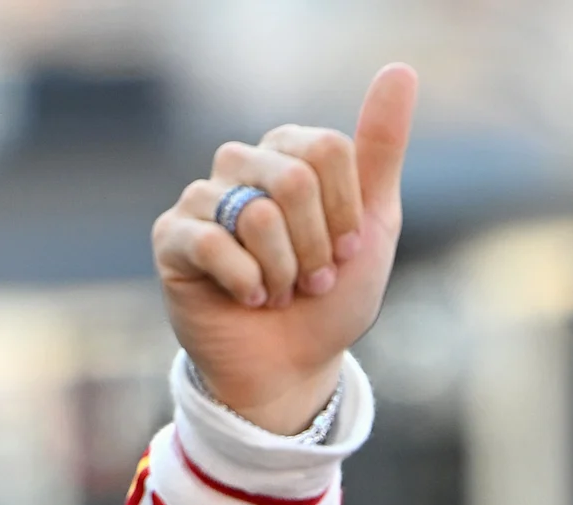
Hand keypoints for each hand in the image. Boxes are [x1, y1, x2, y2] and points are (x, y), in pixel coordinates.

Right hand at [150, 63, 416, 431]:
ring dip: (284, 272)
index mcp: (288, 151)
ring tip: (279, 292)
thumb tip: (400, 71)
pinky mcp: (173, 238)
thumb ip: (380, 148)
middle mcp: (241, 164)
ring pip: (258, 215)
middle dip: (318, 248)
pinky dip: (247, 284)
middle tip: (312, 280)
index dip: (347, 212)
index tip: (346, 250)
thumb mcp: (372, 224)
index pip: (329, 150)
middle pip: (295, 179)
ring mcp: (202, 198)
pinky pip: (215, 244)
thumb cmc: (331, 297)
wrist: (293, 366)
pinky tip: (247, 300)